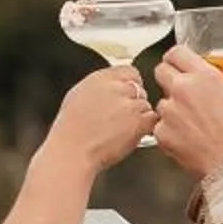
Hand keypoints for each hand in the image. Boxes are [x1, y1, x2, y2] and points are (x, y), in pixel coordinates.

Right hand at [42, 64, 157, 171]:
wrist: (72, 152)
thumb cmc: (70, 130)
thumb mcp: (78, 95)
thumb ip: (99, 86)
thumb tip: (112, 84)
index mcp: (100, 78)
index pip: (129, 71)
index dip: (130, 84)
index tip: (127, 95)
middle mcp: (116, 88)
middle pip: (139, 88)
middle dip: (134, 101)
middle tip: (123, 116)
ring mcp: (128, 105)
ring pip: (146, 105)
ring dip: (139, 116)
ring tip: (122, 128)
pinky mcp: (137, 122)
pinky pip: (152, 119)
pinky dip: (146, 127)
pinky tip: (132, 134)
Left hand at [152, 44, 222, 178]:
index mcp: (203, 76)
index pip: (175, 52)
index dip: (178, 56)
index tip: (183, 63)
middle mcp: (182, 90)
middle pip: (161, 71)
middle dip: (169, 76)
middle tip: (182, 87)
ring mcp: (169, 113)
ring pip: (160, 101)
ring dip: (171, 106)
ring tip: (189, 117)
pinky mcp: (162, 135)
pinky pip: (159, 127)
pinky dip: (169, 130)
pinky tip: (186, 136)